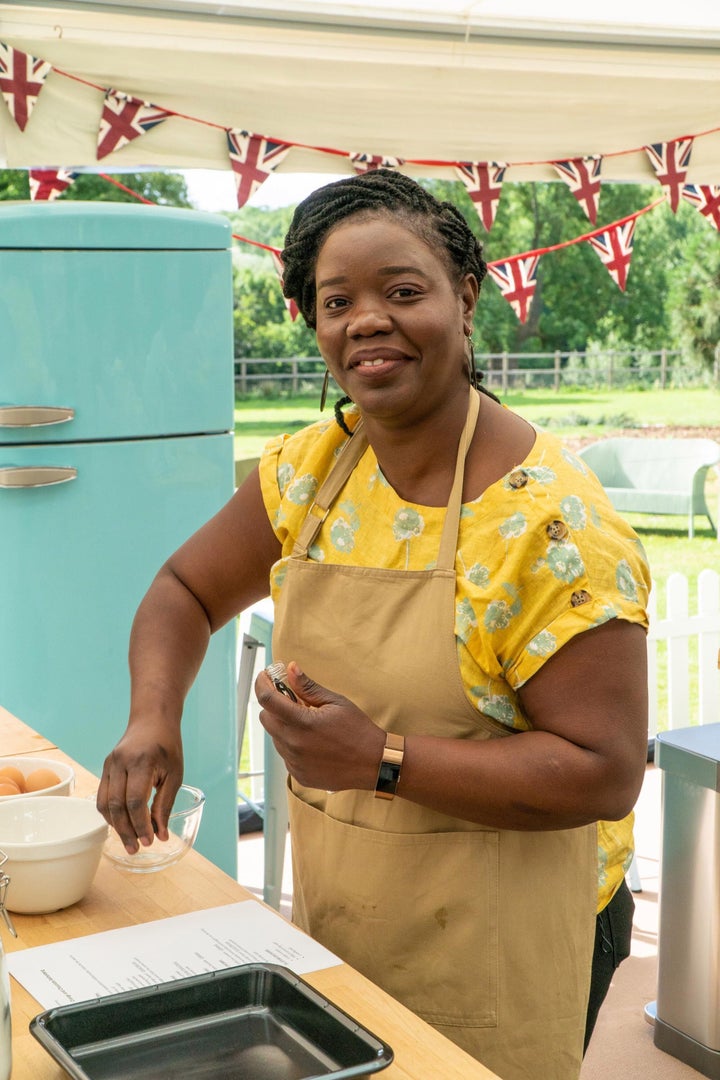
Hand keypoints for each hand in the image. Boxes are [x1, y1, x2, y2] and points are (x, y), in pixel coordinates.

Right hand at [96, 721, 183, 853]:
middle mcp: (121, 763)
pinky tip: (121, 824)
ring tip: (129, 841)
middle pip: (117, 805)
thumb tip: (161, 835)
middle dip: (126, 831)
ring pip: (105, 803)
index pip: (135, 801)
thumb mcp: (175, 774)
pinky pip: (102, 796)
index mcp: (142, 762)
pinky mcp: (105, 767)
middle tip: (135, 849)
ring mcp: (109, 764)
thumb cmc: (167, 747)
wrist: (152, 720)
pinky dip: (110, 814)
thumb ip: (165, 804)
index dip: (141, 825)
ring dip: (115, 826)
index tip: (149, 841)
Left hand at [255, 662, 385, 791]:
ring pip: (275, 737)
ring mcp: (295, 763)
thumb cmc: (358, 730)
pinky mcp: (299, 775)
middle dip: (274, 706)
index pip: (267, 699)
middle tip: (293, 701)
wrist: (374, 763)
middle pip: (265, 718)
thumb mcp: (335, 702)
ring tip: (309, 724)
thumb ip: (308, 687)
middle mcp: (294, 745)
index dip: (261, 684)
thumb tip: (291, 669)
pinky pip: (285, 755)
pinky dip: (292, 744)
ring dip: (284, 726)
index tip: (264, 677)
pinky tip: (312, 742)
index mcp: (302, 723)